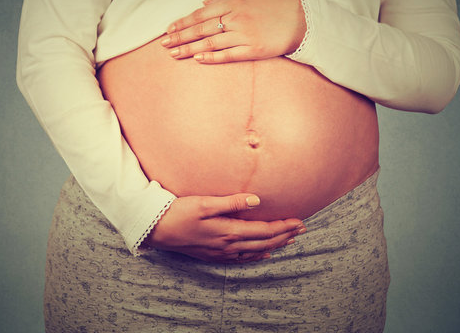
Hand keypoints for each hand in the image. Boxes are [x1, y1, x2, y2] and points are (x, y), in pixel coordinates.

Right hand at [144, 193, 305, 263]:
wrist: (157, 229)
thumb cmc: (180, 212)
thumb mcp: (205, 203)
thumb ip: (232, 202)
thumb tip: (256, 200)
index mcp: (229, 231)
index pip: (264, 230)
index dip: (283, 226)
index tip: (299, 221)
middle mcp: (228, 245)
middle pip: (264, 242)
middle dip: (285, 235)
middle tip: (302, 229)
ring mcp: (221, 252)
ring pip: (255, 251)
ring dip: (274, 245)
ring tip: (289, 240)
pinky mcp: (214, 255)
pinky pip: (241, 258)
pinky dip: (256, 256)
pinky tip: (263, 254)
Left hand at [161, 0, 306, 62]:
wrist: (303, 18)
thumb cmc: (277, 3)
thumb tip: (204, 3)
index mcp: (233, 2)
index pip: (200, 14)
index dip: (183, 23)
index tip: (169, 30)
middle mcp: (236, 18)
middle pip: (201, 29)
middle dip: (180, 37)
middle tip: (164, 45)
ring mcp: (244, 35)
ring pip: (210, 43)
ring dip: (190, 49)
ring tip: (175, 55)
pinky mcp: (253, 50)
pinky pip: (228, 55)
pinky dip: (212, 58)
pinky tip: (199, 60)